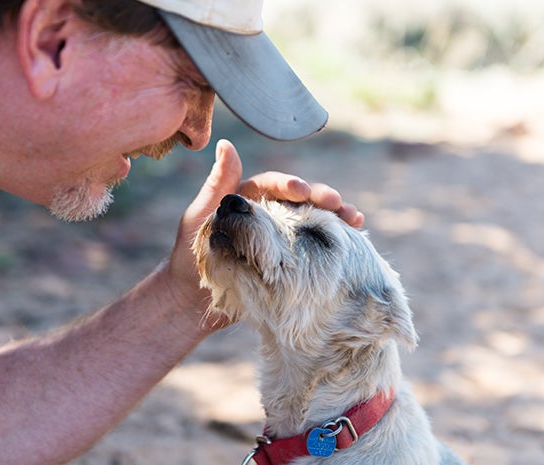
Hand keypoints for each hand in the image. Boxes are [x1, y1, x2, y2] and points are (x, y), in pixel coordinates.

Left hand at [164, 139, 363, 330]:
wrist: (192, 303)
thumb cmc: (189, 260)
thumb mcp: (200, 219)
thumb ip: (217, 186)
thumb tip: (226, 144)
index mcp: (246, 198)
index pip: (273, 184)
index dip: (289, 184)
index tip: (302, 190)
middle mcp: (267, 213)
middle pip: (300, 199)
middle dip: (321, 197)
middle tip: (338, 203)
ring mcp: (281, 237)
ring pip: (312, 219)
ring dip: (335, 216)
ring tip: (354, 219)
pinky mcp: (290, 260)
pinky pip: (315, 245)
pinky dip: (334, 240)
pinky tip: (355, 238)